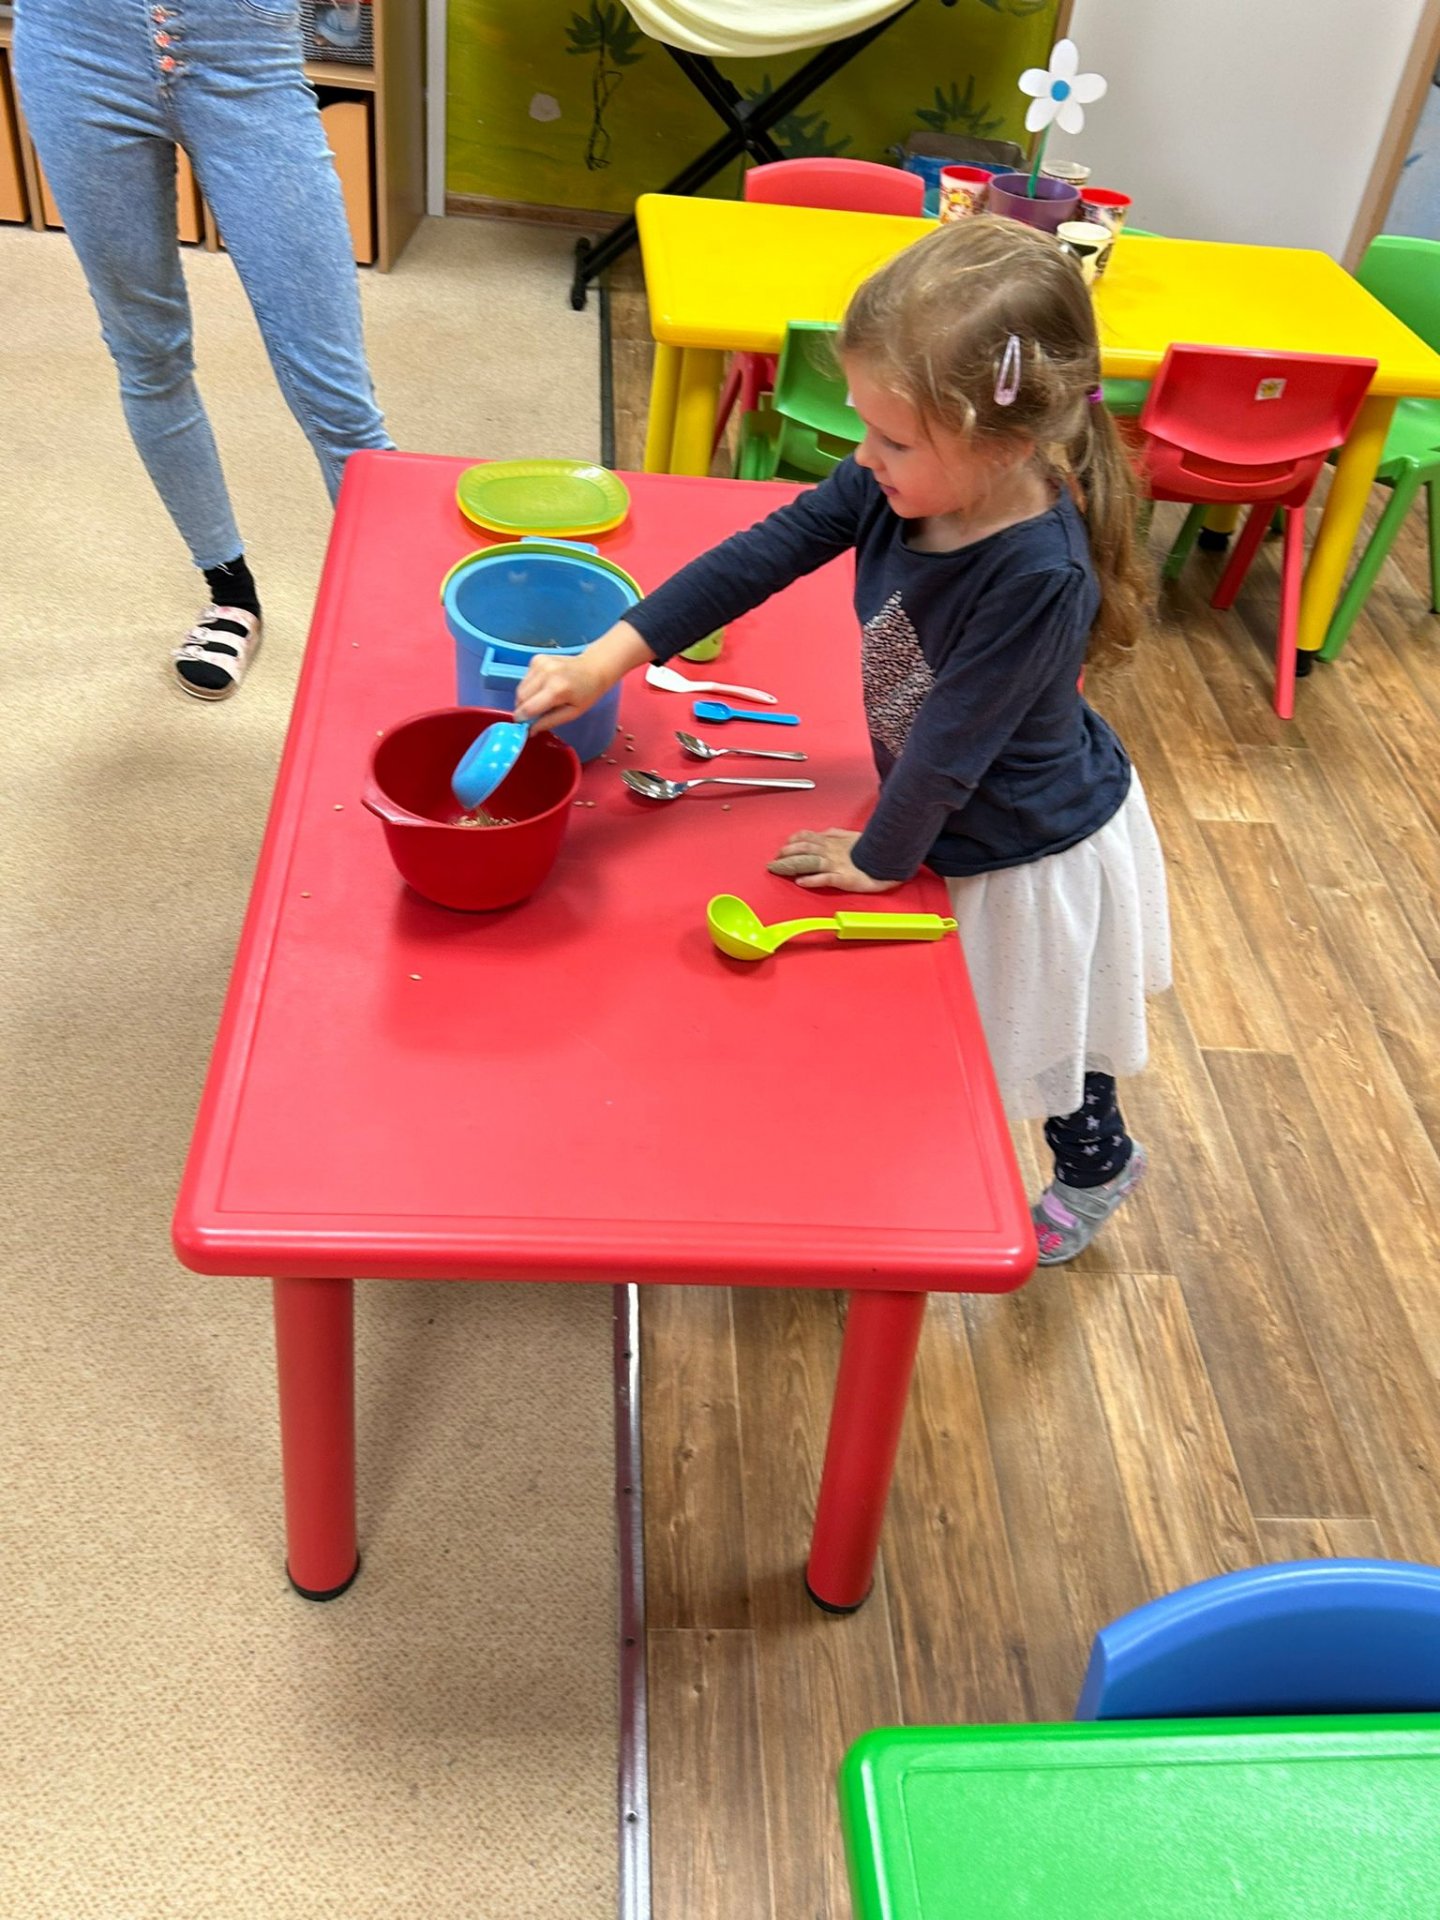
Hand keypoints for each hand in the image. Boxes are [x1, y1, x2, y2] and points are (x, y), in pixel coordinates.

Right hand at [514, 650, 610, 731]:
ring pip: (521, 687)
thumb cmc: (586, 694)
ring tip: (541, 699)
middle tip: (532, 714)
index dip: (522, 718)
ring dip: (525, 697)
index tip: (522, 725)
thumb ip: (549, 722)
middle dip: (522, 708)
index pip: (528, 708)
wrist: (594, 668)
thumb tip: (530, 731)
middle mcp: (546, 674)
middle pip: (521, 697)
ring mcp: (541, 663)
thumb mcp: (572, 714)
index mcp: (557, 690)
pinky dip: (529, 686)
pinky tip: (543, 687)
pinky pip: (525, 678)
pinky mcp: (537, 658)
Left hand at [767, 828, 901, 893]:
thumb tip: (822, 832)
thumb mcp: (851, 837)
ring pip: (810, 862)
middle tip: (774, 860)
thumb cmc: (871, 850)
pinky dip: (812, 880)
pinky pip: (825, 878)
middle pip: (804, 849)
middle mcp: (832, 851)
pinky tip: (801, 882)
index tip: (784, 844)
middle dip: (787, 853)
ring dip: (793, 865)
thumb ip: (835, 833)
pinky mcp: (844, 878)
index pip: (808, 837)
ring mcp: (837, 864)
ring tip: (780, 869)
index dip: (794, 840)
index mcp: (833, 841)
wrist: (889, 858)